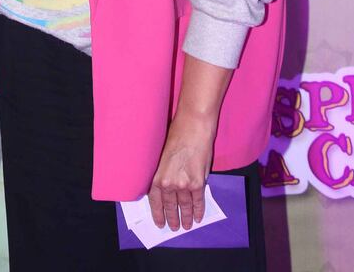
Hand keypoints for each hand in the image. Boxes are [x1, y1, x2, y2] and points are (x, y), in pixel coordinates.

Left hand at [148, 111, 214, 230]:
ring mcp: (184, 184)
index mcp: (157, 175)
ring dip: (186, 218)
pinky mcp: (198, 183)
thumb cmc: (177, 134)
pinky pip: (198, 201)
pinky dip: (199, 210)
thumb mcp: (162, 154)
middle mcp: (169, 183)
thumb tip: (166, 186)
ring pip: (185, 206)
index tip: (160, 222)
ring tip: (187, 226)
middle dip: (172, 218)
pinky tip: (198, 217)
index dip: (158, 213)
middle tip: (174, 227)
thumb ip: (163, 172)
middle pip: (170, 206)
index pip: (155, 200)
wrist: (193, 126)